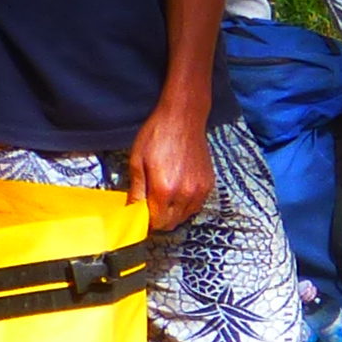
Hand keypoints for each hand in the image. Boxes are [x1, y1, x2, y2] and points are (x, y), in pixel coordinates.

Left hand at [127, 96, 215, 230]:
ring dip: (173, 213)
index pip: (156, 222)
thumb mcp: (137, 161)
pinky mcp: (208, 184)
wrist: (183, 118)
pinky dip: (186, 205)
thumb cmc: (157, 135)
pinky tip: (178, 191)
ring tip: (164, 198)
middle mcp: (185, 194)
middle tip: (150, 207)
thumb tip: (132, 211)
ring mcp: (199, 190)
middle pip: (172, 223)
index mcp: (164, 189)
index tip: (141, 216)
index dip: (147, 222)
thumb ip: (136, 190)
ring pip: (185, 216)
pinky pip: (196, 205)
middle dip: (159, 220)